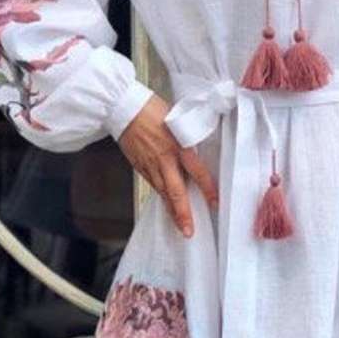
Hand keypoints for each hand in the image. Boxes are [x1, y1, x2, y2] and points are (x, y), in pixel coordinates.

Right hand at [117, 93, 218, 236]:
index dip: (207, 189)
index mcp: (178, 145)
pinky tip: (166, 204)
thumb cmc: (151, 108)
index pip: (197, 171)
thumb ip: (189, 136)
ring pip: (163, 192)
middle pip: (176, 191)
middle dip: (183, 213)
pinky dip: (160, 196)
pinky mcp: (139, 165)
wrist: (123, 106)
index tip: (215, 203)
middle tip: (189, 231)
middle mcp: (164, 158)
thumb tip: (199, 149)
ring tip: (179, 226)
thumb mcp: (177, 119)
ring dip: (171, 210)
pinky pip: (152, 185)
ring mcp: (149, 164)